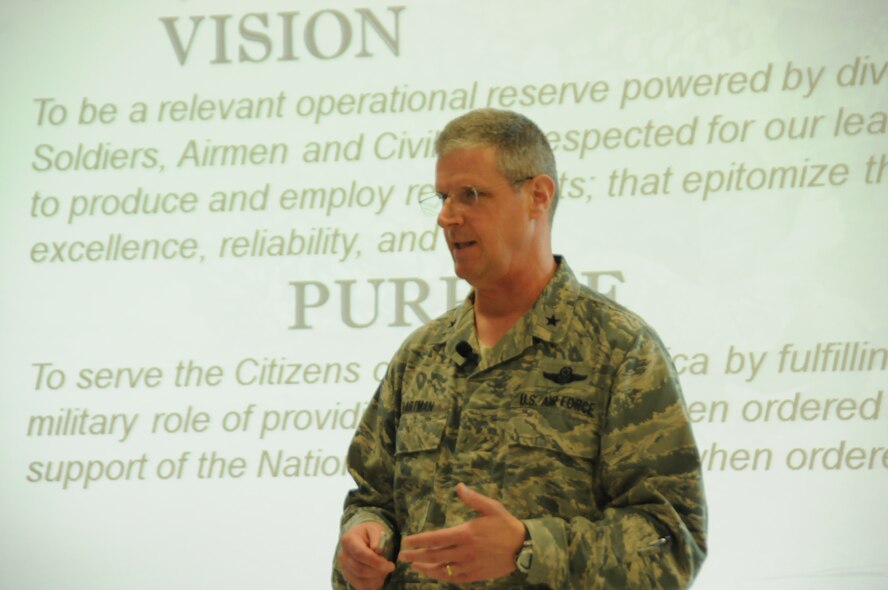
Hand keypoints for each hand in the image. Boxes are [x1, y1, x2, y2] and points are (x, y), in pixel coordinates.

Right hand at [338, 521, 395, 589]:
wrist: (360, 537)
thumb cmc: (369, 533)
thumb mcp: (375, 529)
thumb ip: (377, 538)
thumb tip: (377, 550)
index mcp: (348, 540)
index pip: (361, 554)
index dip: (376, 562)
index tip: (390, 565)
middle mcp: (343, 555)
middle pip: (360, 569)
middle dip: (378, 571)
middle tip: (390, 567)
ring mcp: (343, 567)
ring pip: (360, 579)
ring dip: (376, 578)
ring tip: (385, 570)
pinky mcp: (347, 576)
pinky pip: (359, 585)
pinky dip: (371, 584)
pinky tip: (380, 576)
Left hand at [398, 483, 525, 583]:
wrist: (522, 547)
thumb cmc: (505, 525)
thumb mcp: (491, 507)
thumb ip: (473, 498)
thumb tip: (459, 486)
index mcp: (466, 534)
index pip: (435, 539)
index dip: (419, 540)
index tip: (407, 541)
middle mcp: (464, 551)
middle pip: (434, 556)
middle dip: (416, 556)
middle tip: (403, 556)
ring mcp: (469, 565)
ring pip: (441, 569)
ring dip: (425, 568)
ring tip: (415, 566)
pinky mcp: (475, 575)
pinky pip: (453, 578)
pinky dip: (441, 577)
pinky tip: (434, 574)